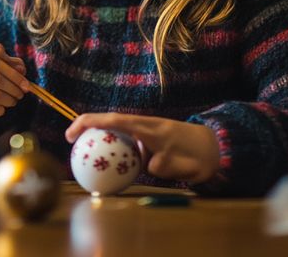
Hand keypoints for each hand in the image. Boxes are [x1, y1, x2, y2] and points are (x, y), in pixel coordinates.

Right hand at [65, 113, 219, 183]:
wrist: (216, 147)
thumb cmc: (199, 156)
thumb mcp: (183, 165)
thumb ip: (163, 165)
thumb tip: (147, 166)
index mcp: (149, 128)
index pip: (113, 121)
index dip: (89, 123)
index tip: (72, 133)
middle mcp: (144, 126)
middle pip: (109, 122)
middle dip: (87, 128)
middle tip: (70, 144)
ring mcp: (146, 131)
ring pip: (116, 132)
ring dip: (99, 140)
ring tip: (84, 156)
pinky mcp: (149, 138)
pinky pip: (125, 142)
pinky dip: (113, 149)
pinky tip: (109, 165)